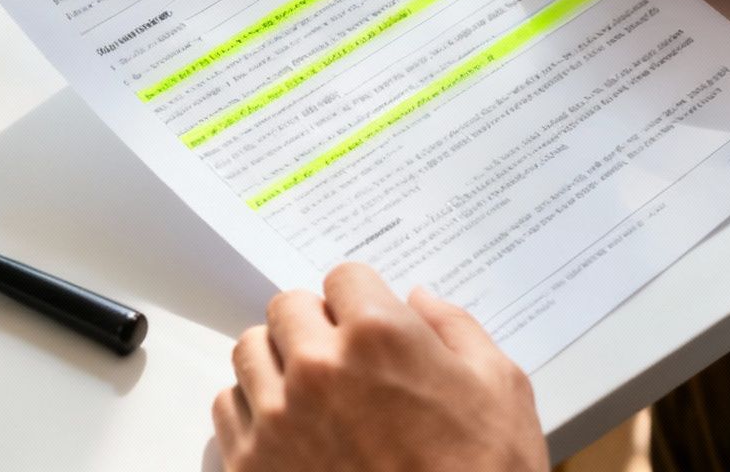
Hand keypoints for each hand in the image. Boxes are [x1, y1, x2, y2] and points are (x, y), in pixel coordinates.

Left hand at [213, 263, 546, 471]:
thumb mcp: (501, 387)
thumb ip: (455, 328)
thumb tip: (420, 299)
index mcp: (379, 335)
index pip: (344, 277)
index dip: (364, 301)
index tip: (371, 324)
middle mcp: (318, 368)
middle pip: (287, 307)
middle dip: (316, 325)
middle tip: (345, 359)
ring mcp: (278, 419)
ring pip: (250, 353)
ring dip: (278, 363)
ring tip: (314, 394)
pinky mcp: (252, 465)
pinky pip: (227, 409)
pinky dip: (253, 412)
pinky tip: (291, 431)